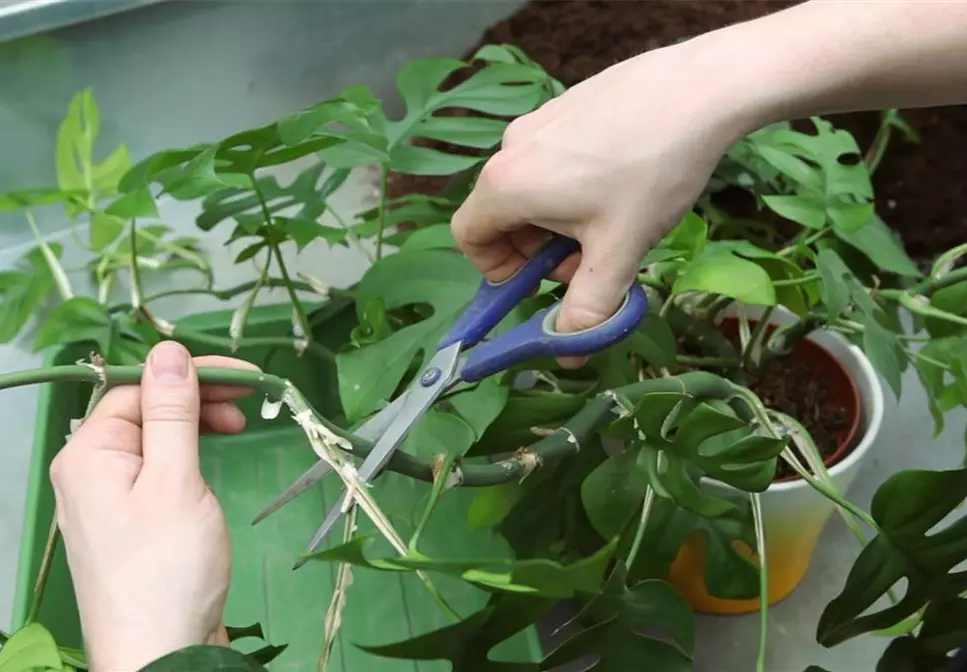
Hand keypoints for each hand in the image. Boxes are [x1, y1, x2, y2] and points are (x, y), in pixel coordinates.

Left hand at [50, 342, 257, 670]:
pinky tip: (210, 464)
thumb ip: (172, 412)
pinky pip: (155, 472)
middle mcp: (88, 472)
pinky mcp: (130, 525)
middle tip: (250, 403)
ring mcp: (107, 501)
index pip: (137, 388)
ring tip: (238, 430)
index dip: (191, 375)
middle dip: (196, 399)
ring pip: (152, 441)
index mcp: (88, 454)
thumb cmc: (169, 567)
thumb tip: (168, 351)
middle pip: (142, 411)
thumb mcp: (176, 479)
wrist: (162, 654)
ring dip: (195, 426)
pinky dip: (187, 459)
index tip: (246, 376)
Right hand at [451, 40, 757, 352]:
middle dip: (538, 249)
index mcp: (508, 185)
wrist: (701, 89)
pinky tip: (624, 182)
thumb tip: (569, 353)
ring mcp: (539, 120)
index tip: (538, 280)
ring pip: (531, 186)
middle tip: (588, 260)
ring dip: (559, 218)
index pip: (468, 236)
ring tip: (614, 222)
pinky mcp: (567, 103)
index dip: (495, 269)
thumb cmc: (651, 173)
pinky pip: (553, 157)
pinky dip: (573, 183)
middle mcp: (511, 148)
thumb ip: (588, 309)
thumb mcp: (618, 252)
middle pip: (502, 213)